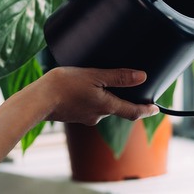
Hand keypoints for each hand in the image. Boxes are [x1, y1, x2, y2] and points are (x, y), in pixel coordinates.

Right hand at [34, 67, 159, 125]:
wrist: (37, 100)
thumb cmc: (64, 86)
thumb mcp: (94, 76)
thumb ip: (119, 76)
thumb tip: (142, 77)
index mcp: (106, 106)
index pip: (132, 112)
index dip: (146, 110)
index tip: (156, 109)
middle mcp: (98, 115)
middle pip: (117, 108)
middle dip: (123, 99)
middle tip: (131, 87)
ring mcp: (85, 117)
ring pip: (102, 107)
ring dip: (105, 97)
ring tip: (102, 82)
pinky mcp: (74, 115)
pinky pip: (88, 107)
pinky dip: (92, 99)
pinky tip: (84, 89)